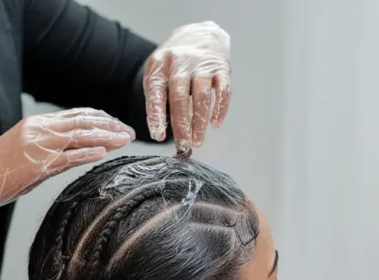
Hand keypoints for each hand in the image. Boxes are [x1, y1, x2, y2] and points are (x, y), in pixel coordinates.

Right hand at [0, 109, 134, 221]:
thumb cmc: (0, 170)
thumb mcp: (27, 149)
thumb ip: (53, 145)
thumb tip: (82, 148)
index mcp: (36, 123)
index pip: (75, 114)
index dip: (99, 117)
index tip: (116, 122)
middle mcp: (38, 130)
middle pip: (82, 122)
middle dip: (110, 126)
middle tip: (129, 131)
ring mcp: (38, 147)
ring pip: (80, 136)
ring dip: (106, 137)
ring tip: (124, 140)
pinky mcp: (38, 166)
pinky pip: (69, 157)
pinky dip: (88, 153)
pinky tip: (104, 152)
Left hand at [144, 21, 231, 151]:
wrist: (199, 34)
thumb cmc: (174, 62)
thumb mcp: (157, 72)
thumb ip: (155, 96)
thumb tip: (158, 130)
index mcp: (160, 65)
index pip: (157, 92)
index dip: (157, 115)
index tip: (158, 136)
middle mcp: (180, 63)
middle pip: (180, 97)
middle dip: (182, 124)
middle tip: (183, 145)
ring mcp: (202, 65)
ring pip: (202, 96)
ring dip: (200, 121)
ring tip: (198, 140)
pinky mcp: (221, 68)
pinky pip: (223, 90)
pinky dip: (220, 108)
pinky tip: (215, 123)